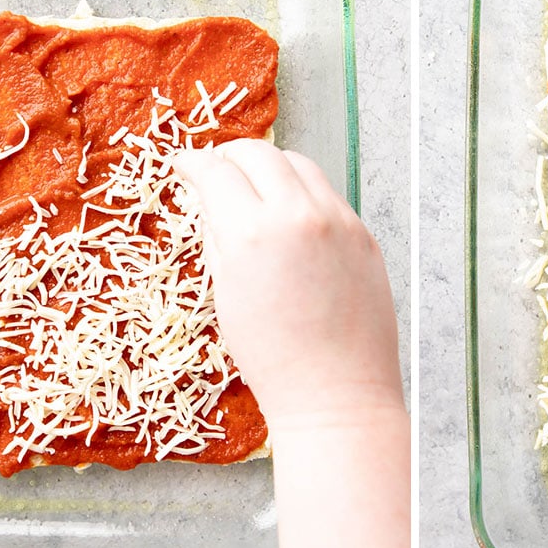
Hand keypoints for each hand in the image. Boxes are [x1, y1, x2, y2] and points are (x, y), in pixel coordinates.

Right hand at [172, 139, 402, 428]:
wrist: (336, 393)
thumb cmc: (273, 358)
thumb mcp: (226, 295)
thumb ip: (218, 237)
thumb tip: (209, 200)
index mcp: (253, 234)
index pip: (216, 171)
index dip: (192, 163)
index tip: (183, 165)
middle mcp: (300, 216)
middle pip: (259, 154)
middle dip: (229, 155)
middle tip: (215, 167)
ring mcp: (339, 222)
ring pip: (299, 165)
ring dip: (270, 166)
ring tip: (254, 186)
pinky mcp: (363, 235)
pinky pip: (328, 195)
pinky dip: (302, 193)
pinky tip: (290, 216)